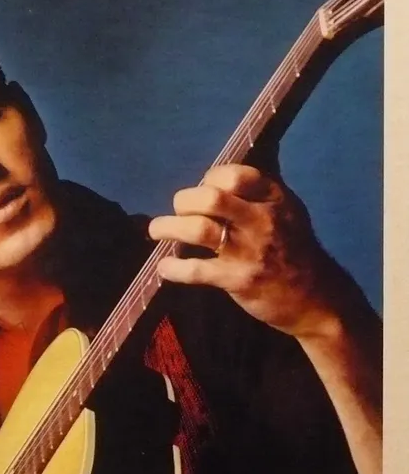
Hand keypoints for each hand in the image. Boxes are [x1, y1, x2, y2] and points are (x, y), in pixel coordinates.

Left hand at [148, 163, 343, 337]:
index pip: (234, 174)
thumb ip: (258, 193)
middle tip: (178, 212)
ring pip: (198, 230)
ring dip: (169, 228)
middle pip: (211, 198)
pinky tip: (165, 267)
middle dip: (184, 201)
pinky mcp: (238, 280)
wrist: (317, 299)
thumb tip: (219, 174)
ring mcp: (249, 251)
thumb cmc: (293, 250)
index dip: (209, 179)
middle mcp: (262, 220)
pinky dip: (174, 268)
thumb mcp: (287, 212)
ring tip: (157, 231)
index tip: (202, 190)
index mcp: (274, 199)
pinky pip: (196, 270)